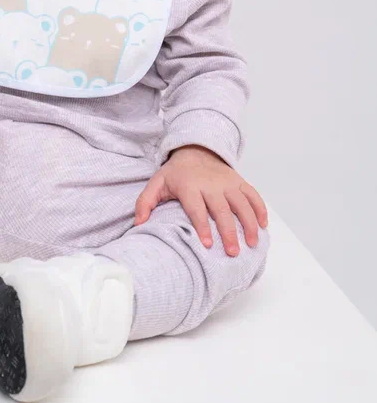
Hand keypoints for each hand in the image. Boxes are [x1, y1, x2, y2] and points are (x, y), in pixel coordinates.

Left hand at [134, 144, 267, 255]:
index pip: (197, 208)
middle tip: (233, 253)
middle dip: (229, 231)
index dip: (203, 226)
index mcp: (189, 186)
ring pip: (242, 203)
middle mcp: (211, 184)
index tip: (208, 245)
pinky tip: (263, 226)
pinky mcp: (239, 181)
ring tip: (252, 244)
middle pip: (222, 210)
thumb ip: (144, 202)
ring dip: (249, 224)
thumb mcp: (156, 183)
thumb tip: (139, 223)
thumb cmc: (176, 174)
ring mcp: (227, 182)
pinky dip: (260, 209)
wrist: (195, 150)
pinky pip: (253, 194)